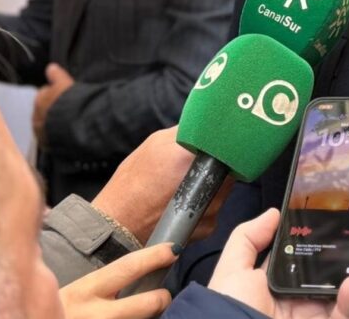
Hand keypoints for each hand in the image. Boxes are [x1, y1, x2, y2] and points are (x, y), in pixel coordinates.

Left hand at [33, 63, 74, 139]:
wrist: (76, 124)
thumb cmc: (71, 103)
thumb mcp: (65, 82)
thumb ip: (56, 74)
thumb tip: (51, 67)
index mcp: (39, 99)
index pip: (44, 93)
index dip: (56, 93)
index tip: (64, 94)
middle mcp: (37, 116)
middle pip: (45, 110)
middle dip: (54, 109)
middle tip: (69, 108)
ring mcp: (42, 131)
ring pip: (48, 124)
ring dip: (55, 123)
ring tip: (70, 121)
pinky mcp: (49, 144)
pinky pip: (52, 138)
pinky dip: (58, 136)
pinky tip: (68, 133)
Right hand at [59, 243, 175, 318]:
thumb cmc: (55, 313)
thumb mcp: (73, 295)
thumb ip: (101, 286)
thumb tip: (135, 273)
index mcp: (85, 292)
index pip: (126, 268)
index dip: (153, 257)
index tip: (173, 250)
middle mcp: (96, 315)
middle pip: (146, 305)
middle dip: (161, 299)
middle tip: (164, 296)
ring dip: (148, 318)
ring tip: (145, 311)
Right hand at [93, 127, 232, 244]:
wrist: (118, 226)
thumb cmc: (132, 182)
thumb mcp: (156, 143)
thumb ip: (186, 132)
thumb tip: (206, 122)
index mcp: (197, 160)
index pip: (229, 145)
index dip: (225, 142)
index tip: (219, 139)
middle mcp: (211, 186)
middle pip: (229, 167)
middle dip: (218, 162)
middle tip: (201, 161)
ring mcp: (212, 208)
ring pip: (224, 188)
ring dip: (213, 182)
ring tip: (188, 182)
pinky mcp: (209, 226)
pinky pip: (215, 206)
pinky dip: (205, 201)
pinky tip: (185, 200)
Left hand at [208, 209, 348, 318]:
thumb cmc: (227, 308)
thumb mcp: (234, 267)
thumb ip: (250, 237)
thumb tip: (274, 212)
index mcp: (287, 284)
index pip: (320, 260)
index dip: (338, 242)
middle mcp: (307, 300)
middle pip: (345, 274)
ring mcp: (319, 316)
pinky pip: (346, 315)